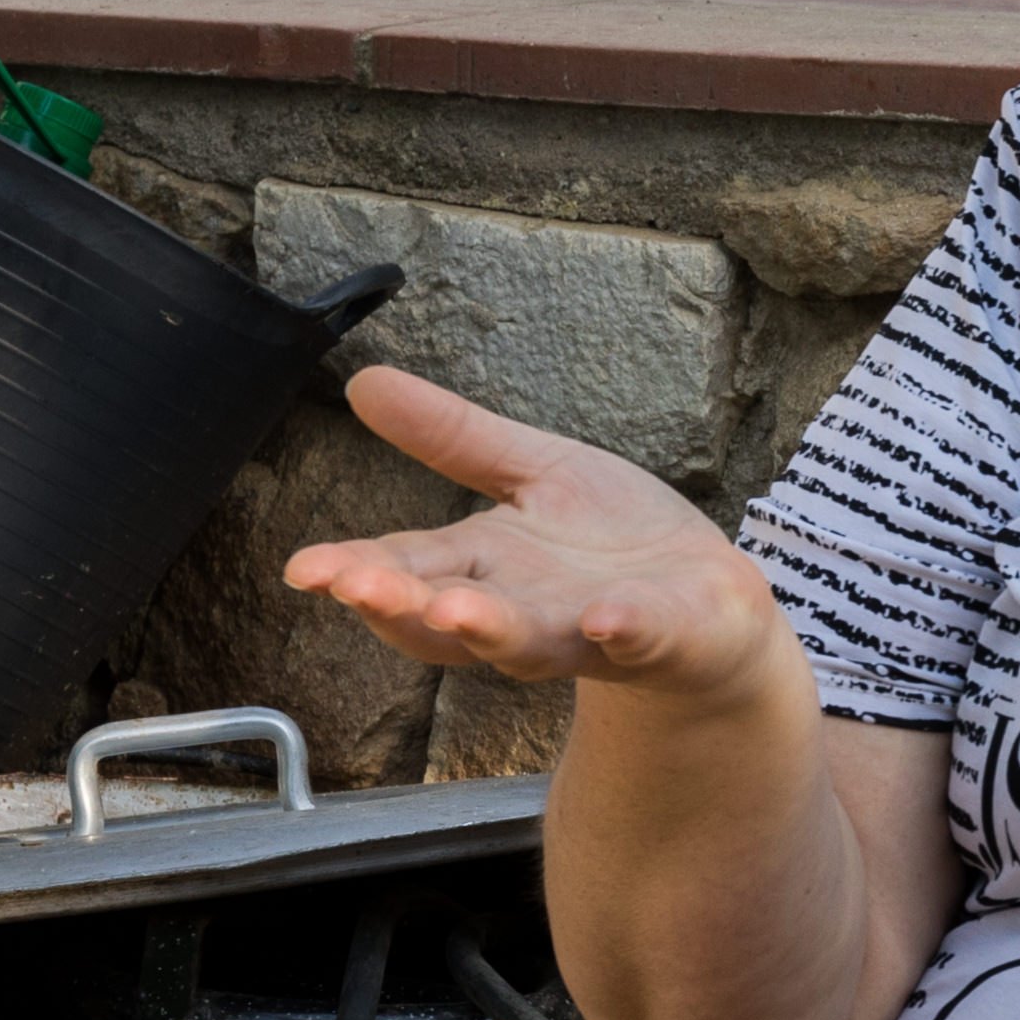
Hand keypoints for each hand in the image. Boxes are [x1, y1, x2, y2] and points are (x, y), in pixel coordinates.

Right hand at [283, 367, 788, 699]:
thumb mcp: (534, 473)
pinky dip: (624, 630)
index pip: (410, 570)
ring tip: (456, 608)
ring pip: (533, 640)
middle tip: (357, 587)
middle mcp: (529, 610)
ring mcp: (596, 630)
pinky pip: (643, 637)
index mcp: (490, 569)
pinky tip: (606, 618)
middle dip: (405, 605)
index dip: (357, 571)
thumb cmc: (614, 549)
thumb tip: (362, 380)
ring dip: (492, 627)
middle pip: (454, 615)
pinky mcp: (668, 634)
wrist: (714, 609)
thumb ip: (454, 439)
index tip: (306, 569)